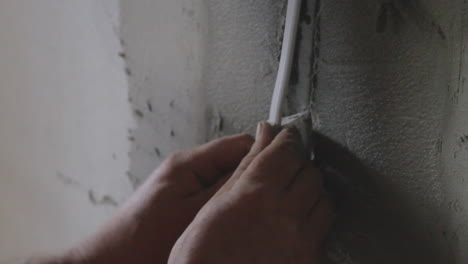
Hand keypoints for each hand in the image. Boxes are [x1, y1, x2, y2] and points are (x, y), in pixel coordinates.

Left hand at [67, 134, 253, 263]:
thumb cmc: (142, 242)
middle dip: (253, 177)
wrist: (111, 263)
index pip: (240, 144)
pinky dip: (224, 204)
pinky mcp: (181, 201)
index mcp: (189, 163)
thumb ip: (227, 189)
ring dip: (238, 192)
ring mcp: (184, 185)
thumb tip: (258, 171)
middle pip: (234, 160)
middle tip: (269, 198)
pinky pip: (213, 195)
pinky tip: (230, 222)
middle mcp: (187, 168)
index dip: (266, 155)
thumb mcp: (194, 215)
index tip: (283, 171)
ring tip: (249, 213)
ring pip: (225, 179)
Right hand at [169, 123, 333, 263]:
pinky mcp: (309, 262)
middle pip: (311, 172)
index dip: (288, 139)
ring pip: (324, 200)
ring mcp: (301, 242)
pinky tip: (293, 225)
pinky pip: (323, 231)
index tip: (286, 136)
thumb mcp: (214, 205)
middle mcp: (284, 216)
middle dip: (299, 165)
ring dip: (310, 193)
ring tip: (290, 197)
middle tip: (284, 168)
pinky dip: (312, 221)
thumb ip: (245, 167)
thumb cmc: (200, 258)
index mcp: (255, 196)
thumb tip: (264, 137)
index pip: (287, 150)